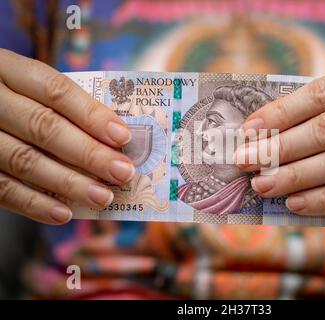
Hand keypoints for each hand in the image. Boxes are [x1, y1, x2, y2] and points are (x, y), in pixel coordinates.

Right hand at [0, 49, 134, 223]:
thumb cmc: (15, 101)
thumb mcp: (29, 88)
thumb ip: (64, 108)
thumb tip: (115, 140)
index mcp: (9, 70)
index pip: (55, 89)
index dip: (91, 114)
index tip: (123, 136)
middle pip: (43, 126)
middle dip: (88, 152)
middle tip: (122, 172)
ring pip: (23, 160)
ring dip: (68, 182)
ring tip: (102, 197)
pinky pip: (0, 188)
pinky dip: (34, 204)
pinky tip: (64, 214)